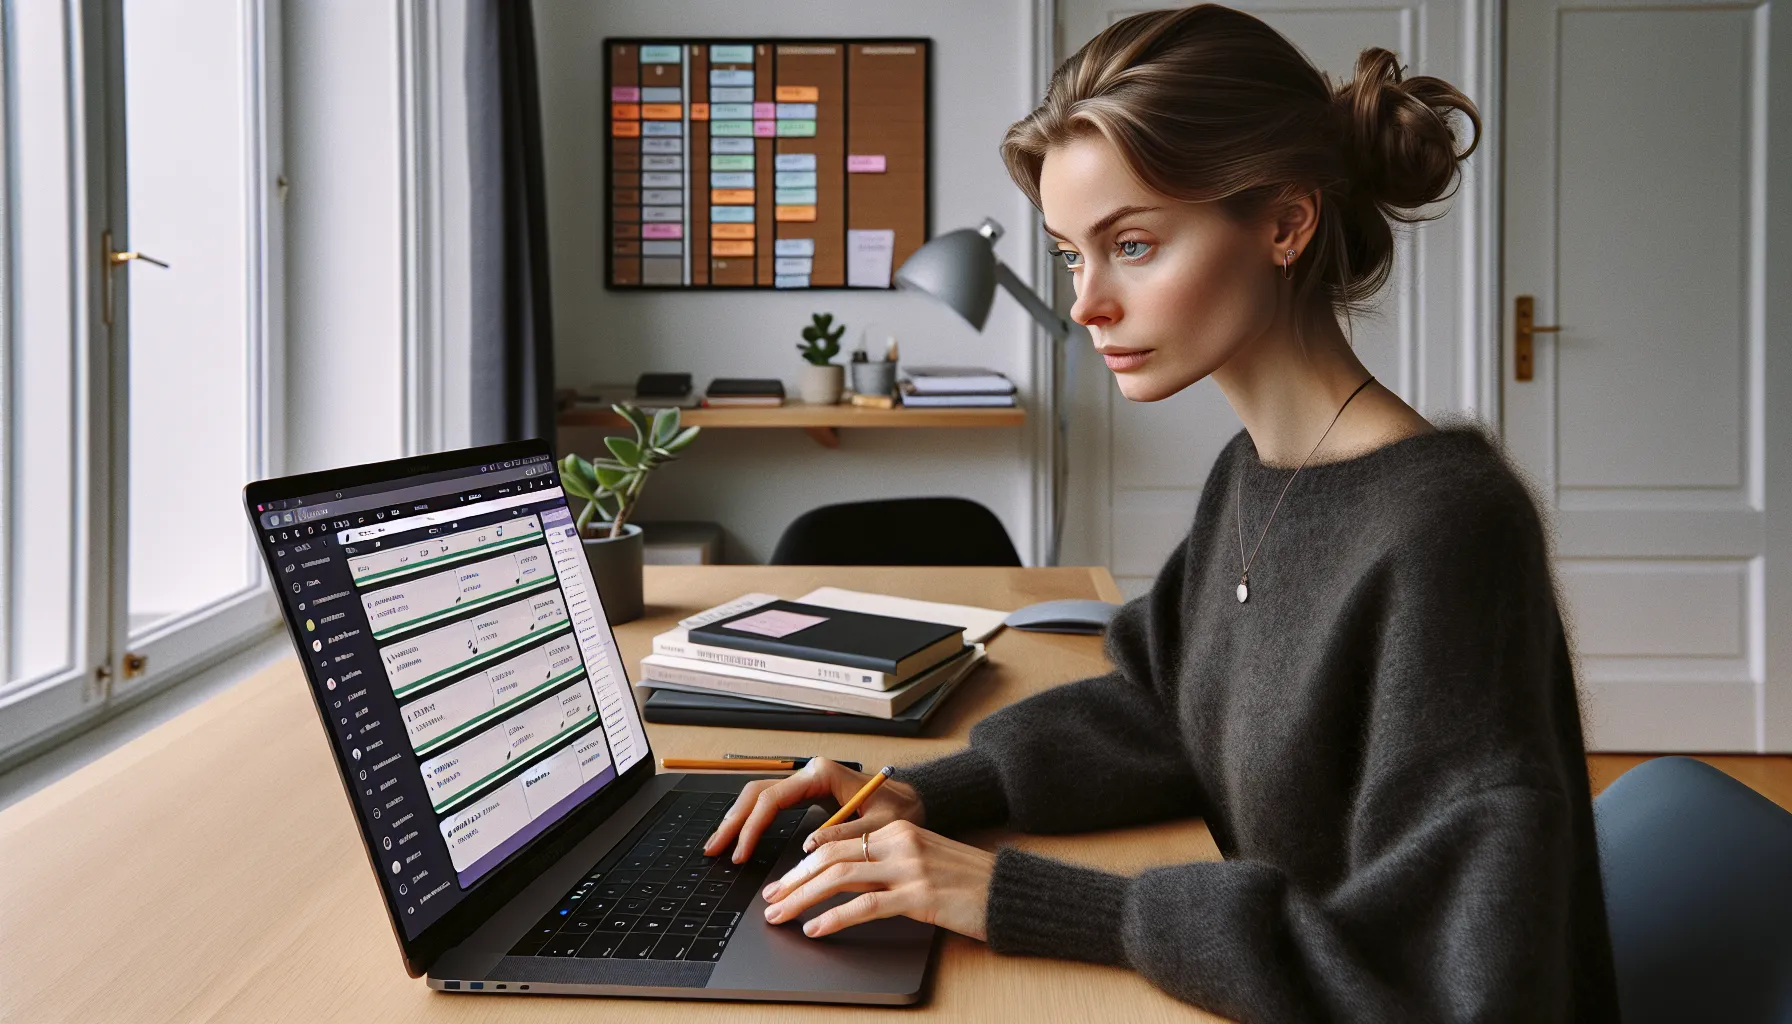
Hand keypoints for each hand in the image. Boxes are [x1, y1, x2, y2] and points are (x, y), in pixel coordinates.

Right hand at [703, 757, 924, 864]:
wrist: (915, 802)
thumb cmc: (902, 810)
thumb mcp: (882, 825)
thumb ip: (847, 834)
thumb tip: (809, 847)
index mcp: (821, 774)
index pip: (773, 799)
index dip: (752, 828)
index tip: (741, 855)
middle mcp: (809, 774)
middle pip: (757, 794)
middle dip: (733, 822)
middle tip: (712, 850)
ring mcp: (807, 784)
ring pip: (760, 796)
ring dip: (737, 820)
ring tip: (718, 846)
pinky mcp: (809, 795)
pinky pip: (772, 805)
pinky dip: (752, 821)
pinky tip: (741, 838)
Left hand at [759, 820, 995, 939]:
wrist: (1007, 892)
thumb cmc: (966, 881)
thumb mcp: (923, 860)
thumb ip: (886, 863)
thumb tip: (841, 882)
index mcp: (898, 830)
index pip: (837, 842)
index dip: (802, 864)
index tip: (782, 882)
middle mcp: (901, 842)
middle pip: (831, 857)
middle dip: (794, 881)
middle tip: (771, 900)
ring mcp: (910, 868)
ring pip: (841, 878)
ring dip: (803, 898)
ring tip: (781, 915)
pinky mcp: (920, 896)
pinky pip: (866, 907)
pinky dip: (835, 918)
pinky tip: (816, 928)